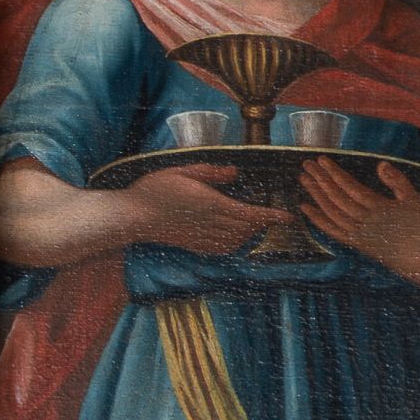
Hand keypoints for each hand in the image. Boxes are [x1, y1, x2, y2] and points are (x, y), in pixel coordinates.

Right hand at [109, 160, 263, 256]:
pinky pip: (222, 249)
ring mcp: (201, 238)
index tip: (288, 217)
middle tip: (274, 214)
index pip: (248, 214)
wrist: (132, 217)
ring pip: (236, 240)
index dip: (271, 216)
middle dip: (264, 224)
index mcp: (209, 204)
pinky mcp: (193, 246)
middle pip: (246, 229)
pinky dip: (235, 243)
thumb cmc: (154, 189)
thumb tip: (235, 172)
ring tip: (256, 222)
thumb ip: (211, 172)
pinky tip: (236, 236)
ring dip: (250, 233)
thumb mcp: (182, 171)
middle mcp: (208, 224)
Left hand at [297, 155, 419, 288]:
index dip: (335, 174)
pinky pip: (332, 231)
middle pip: (337, 198)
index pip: (351, 188)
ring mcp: (358, 235)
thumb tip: (380, 164)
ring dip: (316, 196)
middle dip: (321, 180)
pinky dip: (317, 220)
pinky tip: (306, 208)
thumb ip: (398, 181)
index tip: (322, 160)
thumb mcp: (415, 199)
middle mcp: (365, 222)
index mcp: (380, 209)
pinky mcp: (356, 244)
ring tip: (304, 179)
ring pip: (331, 213)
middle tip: (307, 165)